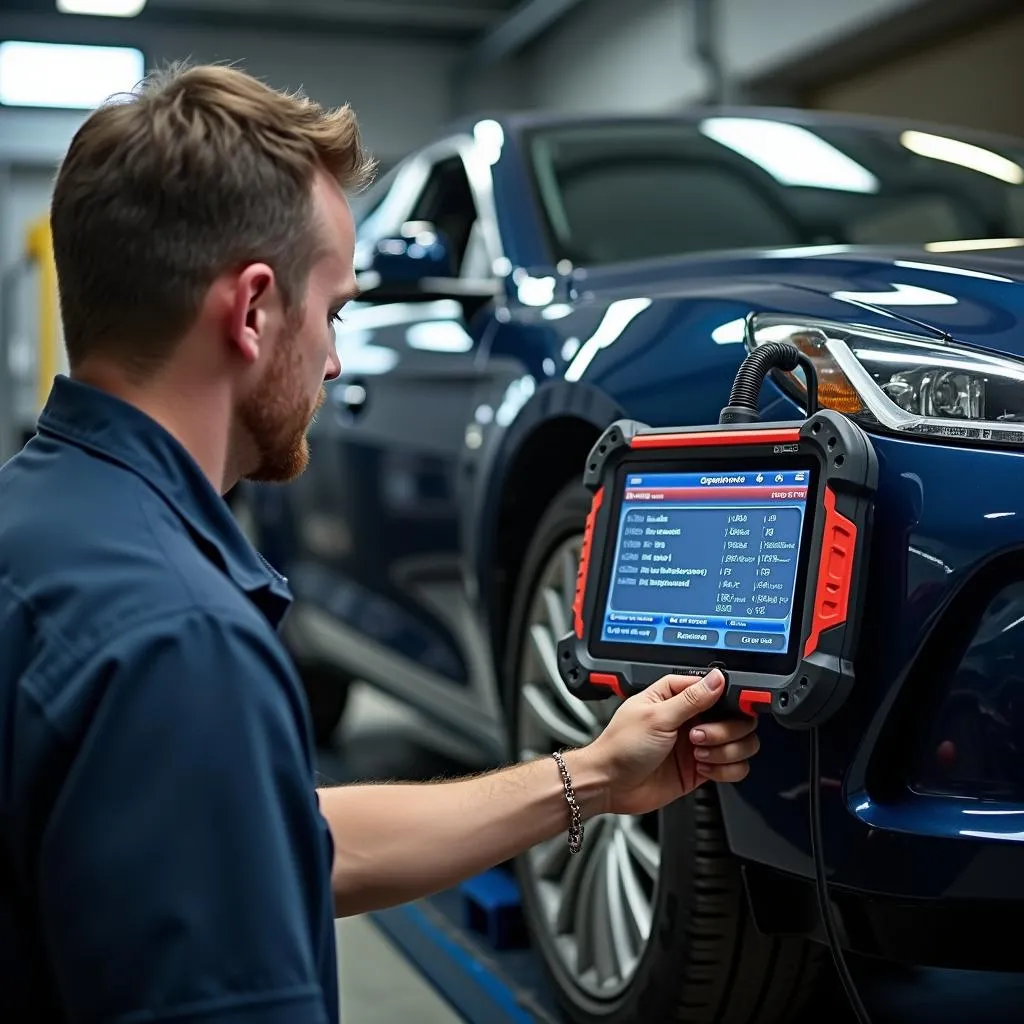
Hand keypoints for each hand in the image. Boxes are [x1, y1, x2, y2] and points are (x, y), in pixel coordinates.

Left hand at [579, 669, 760, 816]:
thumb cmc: (621, 746)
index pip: (718, 689)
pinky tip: (703, 768)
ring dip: (725, 751)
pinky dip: (725, 770)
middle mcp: (692, 719)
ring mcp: (699, 744)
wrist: (610, 785)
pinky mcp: (703, 768)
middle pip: (736, 718)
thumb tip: (716, 677)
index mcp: (677, 697)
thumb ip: (691, 699)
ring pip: (740, 743)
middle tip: (699, 737)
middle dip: (725, 730)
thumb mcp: (656, 717)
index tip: (734, 708)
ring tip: (699, 754)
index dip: (730, 698)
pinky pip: (733, 768)